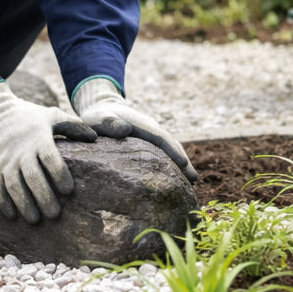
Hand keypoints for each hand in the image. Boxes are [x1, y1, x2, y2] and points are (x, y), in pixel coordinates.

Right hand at [0, 82, 95, 222]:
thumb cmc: (28, 117)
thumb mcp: (51, 115)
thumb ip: (73, 125)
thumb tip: (94, 138)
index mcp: (39, 138)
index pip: (51, 159)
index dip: (60, 175)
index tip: (69, 190)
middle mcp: (21, 151)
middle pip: (33, 177)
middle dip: (44, 197)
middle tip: (54, 214)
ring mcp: (5, 161)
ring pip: (14, 186)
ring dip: (24, 204)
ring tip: (35, 219)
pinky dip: (4, 203)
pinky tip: (13, 215)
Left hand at [72, 77, 198, 183]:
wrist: (101, 108)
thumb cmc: (97, 117)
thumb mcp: (98, 118)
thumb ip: (109, 123)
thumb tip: (125, 130)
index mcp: (142, 125)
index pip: (160, 138)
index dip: (172, 151)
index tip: (184, 164)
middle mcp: (151, 129)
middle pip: (171, 145)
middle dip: (183, 161)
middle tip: (195, 181)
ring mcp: (152, 135)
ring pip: (171, 149)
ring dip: (182, 164)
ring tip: (192, 183)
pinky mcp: (150, 143)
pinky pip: (165, 153)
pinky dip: (173, 164)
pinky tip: (177, 179)